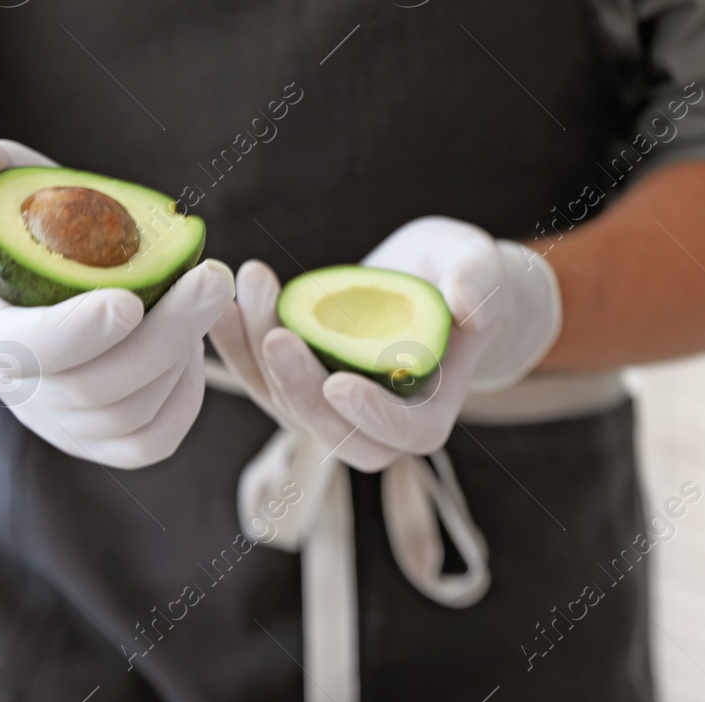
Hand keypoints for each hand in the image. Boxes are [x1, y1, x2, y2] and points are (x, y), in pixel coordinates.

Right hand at [0, 128, 233, 469]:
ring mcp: (62, 424)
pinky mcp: (102, 440)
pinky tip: (196, 347)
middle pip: (95, 388)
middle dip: (163, 336)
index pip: (29, 350)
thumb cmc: (24, 224)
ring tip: (204, 297)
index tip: (130, 298)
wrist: (34, 278)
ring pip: (132, 417)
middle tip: (213, 278)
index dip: (79, 332)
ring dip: (181, 358)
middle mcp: (22, 394)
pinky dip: (184, 399)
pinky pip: (151, 441)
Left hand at [210, 217, 559, 464]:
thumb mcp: (478, 264)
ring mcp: (328, 411)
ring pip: (285, 402)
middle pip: (331, 429)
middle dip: (300, 386)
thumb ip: (480, 281)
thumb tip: (469, 306)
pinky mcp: (295, 386)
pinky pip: (258, 376)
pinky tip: (224, 302)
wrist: (425, 276)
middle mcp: (374, 427)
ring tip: (252, 288)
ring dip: (259, 353)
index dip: (372, 416)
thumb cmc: (459, 273)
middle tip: (277, 334)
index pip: (402, 434)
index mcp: (428, 414)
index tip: (340, 381)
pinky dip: (236, 343)